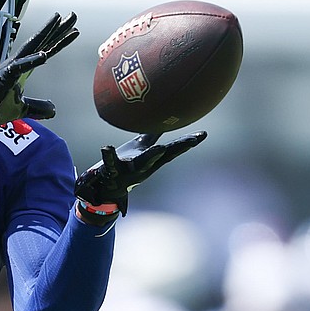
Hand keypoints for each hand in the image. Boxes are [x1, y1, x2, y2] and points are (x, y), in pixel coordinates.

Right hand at [0, 12, 78, 134]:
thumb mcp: (21, 109)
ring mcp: (10, 69)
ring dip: (46, 33)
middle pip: (41, 43)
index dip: (60, 41)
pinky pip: (20, 68)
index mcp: (22, 70)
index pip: (45, 51)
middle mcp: (17, 64)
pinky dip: (31, 61)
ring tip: (59, 19)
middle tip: (73, 16)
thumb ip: (37, 107)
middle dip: (58, 29)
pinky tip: (44, 55)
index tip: (74, 31)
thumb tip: (53, 110)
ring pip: (31, 47)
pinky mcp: (4, 78)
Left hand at [75, 131, 206, 214]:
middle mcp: (145, 166)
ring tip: (159, 147)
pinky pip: (110, 163)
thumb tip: (162, 121)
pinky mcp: (113, 171)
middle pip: (163, 156)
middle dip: (177, 148)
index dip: (187, 142)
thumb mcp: (141, 150)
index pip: (172, 150)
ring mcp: (130, 170)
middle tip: (192, 141)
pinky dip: (109, 155)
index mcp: (152, 160)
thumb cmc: (126, 166)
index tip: (202, 135)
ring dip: (151, 156)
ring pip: (142, 162)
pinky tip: (107, 147)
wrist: (108, 189)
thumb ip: (151, 136)